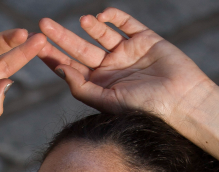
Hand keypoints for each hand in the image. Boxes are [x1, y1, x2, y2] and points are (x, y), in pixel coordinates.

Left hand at [36, 8, 211, 125]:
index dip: (54, 58)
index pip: (71, 68)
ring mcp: (126, 52)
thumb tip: (61, 70)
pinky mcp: (144, 39)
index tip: (36, 48)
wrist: (181, 101)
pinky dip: (113, 16)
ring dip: (90, 26)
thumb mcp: (108, 101)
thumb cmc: (145, 108)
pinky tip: (102, 16)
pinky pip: (125, 23)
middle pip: (80, 48)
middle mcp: (110, 68)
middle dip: (62, 37)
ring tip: (82, 21)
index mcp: (99, 85)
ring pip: (101, 34)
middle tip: (44, 25)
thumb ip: (83, 88)